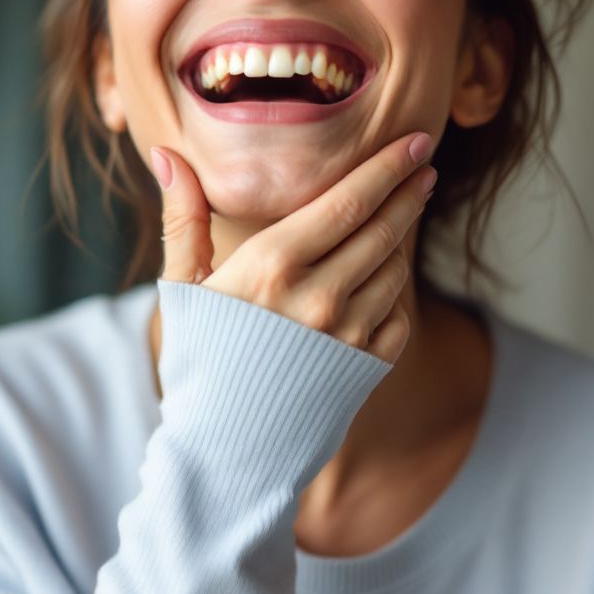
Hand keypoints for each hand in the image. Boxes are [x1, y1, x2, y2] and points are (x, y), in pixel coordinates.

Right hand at [149, 134, 436, 363]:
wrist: (222, 451)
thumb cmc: (196, 363)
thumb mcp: (183, 289)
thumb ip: (185, 217)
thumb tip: (169, 154)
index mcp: (272, 265)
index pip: (347, 201)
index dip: (388, 167)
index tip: (417, 142)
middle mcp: (318, 297)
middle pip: (382, 229)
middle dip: (408, 193)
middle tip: (425, 167)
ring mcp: (348, 335)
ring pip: (394, 270)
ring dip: (401, 241)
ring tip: (400, 219)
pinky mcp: (366, 370)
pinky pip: (398, 316)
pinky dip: (396, 293)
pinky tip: (385, 279)